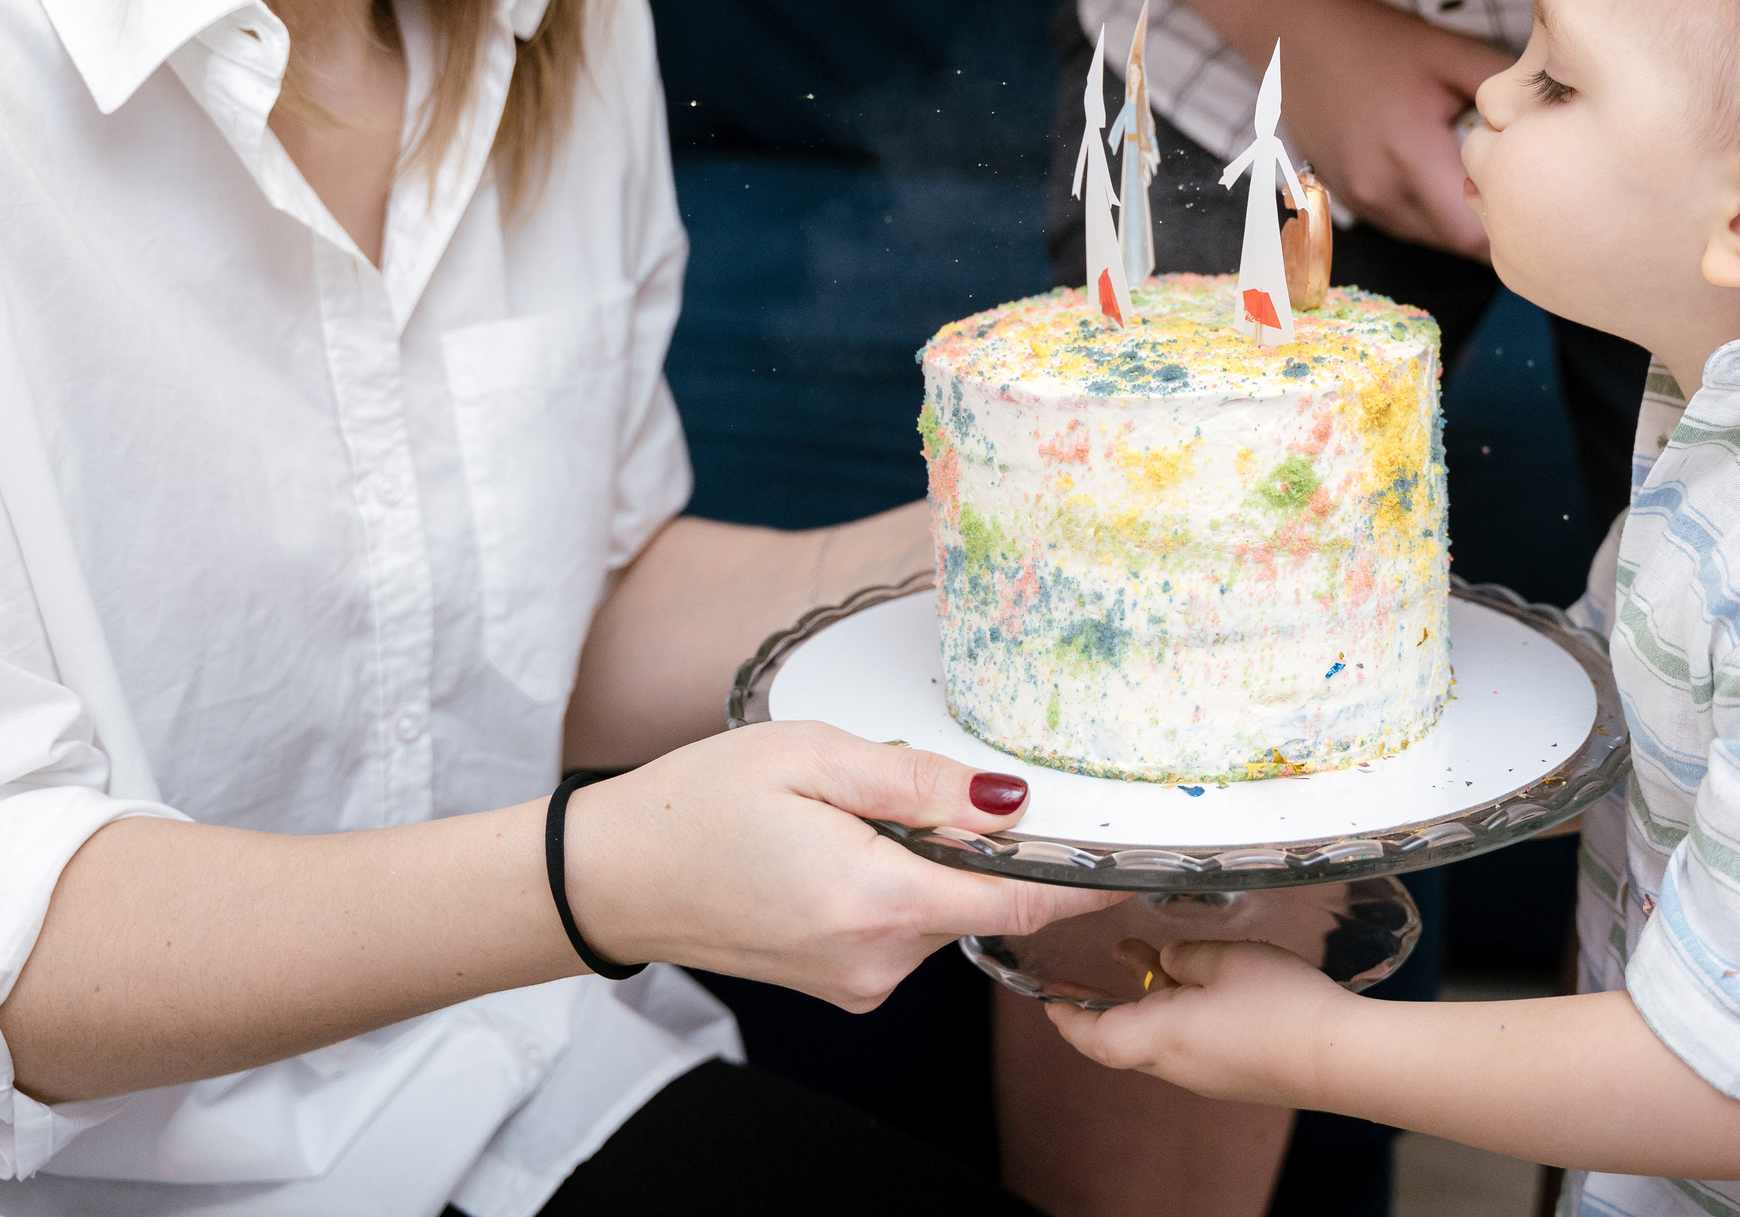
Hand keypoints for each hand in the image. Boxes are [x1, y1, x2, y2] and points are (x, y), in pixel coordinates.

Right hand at [564, 720, 1123, 1009]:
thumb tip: (1007, 802)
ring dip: (918, 857)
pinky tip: (824, 850)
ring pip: (937, 906)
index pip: (1014, 900)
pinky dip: (888, 882)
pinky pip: (900, 924)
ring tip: (834, 816)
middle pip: (974, 894)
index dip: (1074, 877)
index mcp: (875, 901)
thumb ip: (918, 781)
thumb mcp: (811, 756)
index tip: (1124, 855)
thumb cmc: (696, 808)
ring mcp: (858, 980)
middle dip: (959, 837)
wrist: (614, 878)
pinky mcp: (843, 982)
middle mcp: (875, 959)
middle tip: (884, 783)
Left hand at [1048, 938, 1350, 1105]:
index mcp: (1162, 1036)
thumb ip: (1187, 953)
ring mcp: (1207, 1074)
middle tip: (1086, 974)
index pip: (1093, 1037)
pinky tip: (1198, 980)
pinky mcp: (1234, 1073)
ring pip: (1158, 1038)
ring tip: (1146, 954)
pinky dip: (1179, 1011)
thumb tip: (1169, 958)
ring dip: (1146, 1001)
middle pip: (1121, 1041)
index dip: (1066, 1019)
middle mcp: (1177, 1065)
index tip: (1047, 1000)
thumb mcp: (1226, 959)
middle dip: (1103, 1005)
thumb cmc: (1280, 1007)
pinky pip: (1190, 1042)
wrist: (1339, 1059)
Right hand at [1155, 0, 1511, 257]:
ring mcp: (1357, 198)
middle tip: (1515, 188)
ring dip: (1454, 219)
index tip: (1533, 203)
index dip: (1509, 227)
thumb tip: (1558, 124)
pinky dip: (1425, 209)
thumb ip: (1507, 93)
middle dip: (1487, 224)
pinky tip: (1434, 171)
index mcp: (1409, 155)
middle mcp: (1378, 188)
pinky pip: (1400, 223)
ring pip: (1425, 237)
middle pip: (1452, 243)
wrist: (1296, 34)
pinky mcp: (1344, 197)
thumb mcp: (1451, 54)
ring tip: (1474, 176)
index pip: (1473, 235)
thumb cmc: (1377, 39)